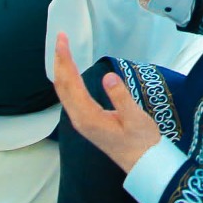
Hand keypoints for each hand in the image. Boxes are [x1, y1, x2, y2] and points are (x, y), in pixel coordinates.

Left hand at [53, 33, 163, 172]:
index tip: (63, 41)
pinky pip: (71, 97)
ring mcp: (82, 121)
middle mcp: (80, 119)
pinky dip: (68, 80)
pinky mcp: (87, 122)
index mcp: (88, 117)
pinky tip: (71, 73)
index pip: (71, 83)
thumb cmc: (141, 141)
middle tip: (60, 38)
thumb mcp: (135, 118)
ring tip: (63, 51)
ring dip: (62, 70)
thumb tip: (108, 76)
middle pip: (62, 86)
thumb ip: (121, 97)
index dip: (65, 60)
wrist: (143, 163)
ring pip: (65, 92)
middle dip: (59, 61)